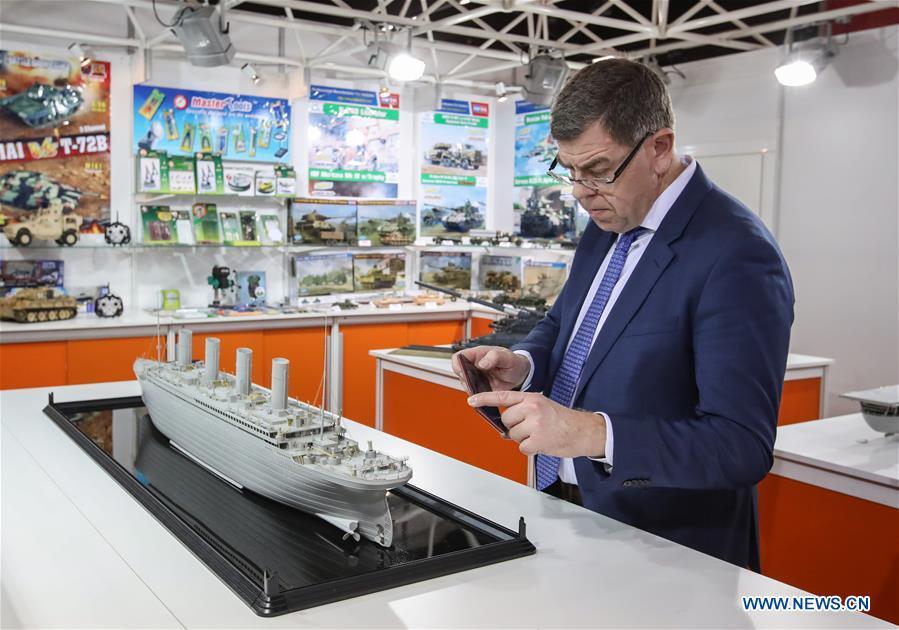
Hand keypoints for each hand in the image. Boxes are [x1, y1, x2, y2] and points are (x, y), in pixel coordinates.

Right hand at [451, 345, 530, 391]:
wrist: (520, 374)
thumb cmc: (514, 362)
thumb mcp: (508, 358)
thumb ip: (495, 357)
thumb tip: (481, 363)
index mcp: (478, 354)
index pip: (458, 357)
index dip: (458, 365)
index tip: (466, 373)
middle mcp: (474, 365)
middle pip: (459, 372)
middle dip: (465, 380)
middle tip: (476, 384)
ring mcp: (476, 376)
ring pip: (464, 383)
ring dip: (471, 388)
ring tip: (485, 388)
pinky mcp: (479, 387)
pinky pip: (472, 391)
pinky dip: (476, 395)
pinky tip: (486, 394)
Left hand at [467, 390, 605, 457]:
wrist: (583, 431)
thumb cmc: (562, 420)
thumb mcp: (542, 406)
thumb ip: (523, 410)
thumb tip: (504, 425)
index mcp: (532, 397)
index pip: (503, 396)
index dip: (485, 399)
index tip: (472, 401)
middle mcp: (532, 408)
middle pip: (506, 420)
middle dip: (514, 427)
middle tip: (531, 428)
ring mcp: (535, 424)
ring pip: (513, 435)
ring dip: (523, 439)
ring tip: (539, 434)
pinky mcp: (538, 440)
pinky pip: (522, 447)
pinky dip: (530, 449)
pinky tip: (542, 443)